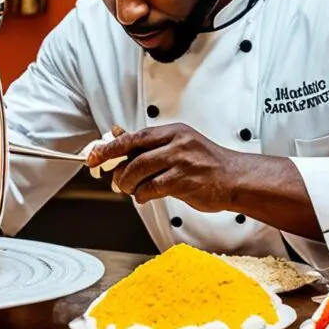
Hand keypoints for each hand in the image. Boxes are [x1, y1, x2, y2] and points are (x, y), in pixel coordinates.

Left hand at [87, 123, 247, 211]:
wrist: (235, 179)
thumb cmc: (205, 163)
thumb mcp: (178, 145)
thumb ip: (149, 145)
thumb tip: (117, 135)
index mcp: (173, 131)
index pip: (134, 136)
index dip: (110, 147)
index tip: (94, 156)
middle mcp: (177, 143)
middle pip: (133, 155)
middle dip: (118, 170)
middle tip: (117, 180)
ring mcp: (182, 161)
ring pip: (140, 172)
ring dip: (129, 184)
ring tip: (132, 189)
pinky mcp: (185, 181)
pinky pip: (152, 188)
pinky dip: (143, 195)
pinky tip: (146, 196)